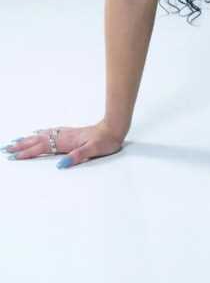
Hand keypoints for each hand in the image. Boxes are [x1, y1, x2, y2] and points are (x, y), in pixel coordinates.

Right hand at [1, 120, 124, 167]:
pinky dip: (40, 133)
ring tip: (16, 141)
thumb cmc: (105, 141)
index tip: (13, 156)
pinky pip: (50, 132)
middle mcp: (64, 136)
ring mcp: (66, 133)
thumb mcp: (94, 150)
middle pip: (38, 140)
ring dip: (28, 139)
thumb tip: (61, 165)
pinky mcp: (70, 133)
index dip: (28, 152)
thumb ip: (78, 157)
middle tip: (6, 149)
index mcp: (66, 142)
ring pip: (43, 136)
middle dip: (22, 145)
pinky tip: (37, 132)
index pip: (42, 147)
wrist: (114, 128)